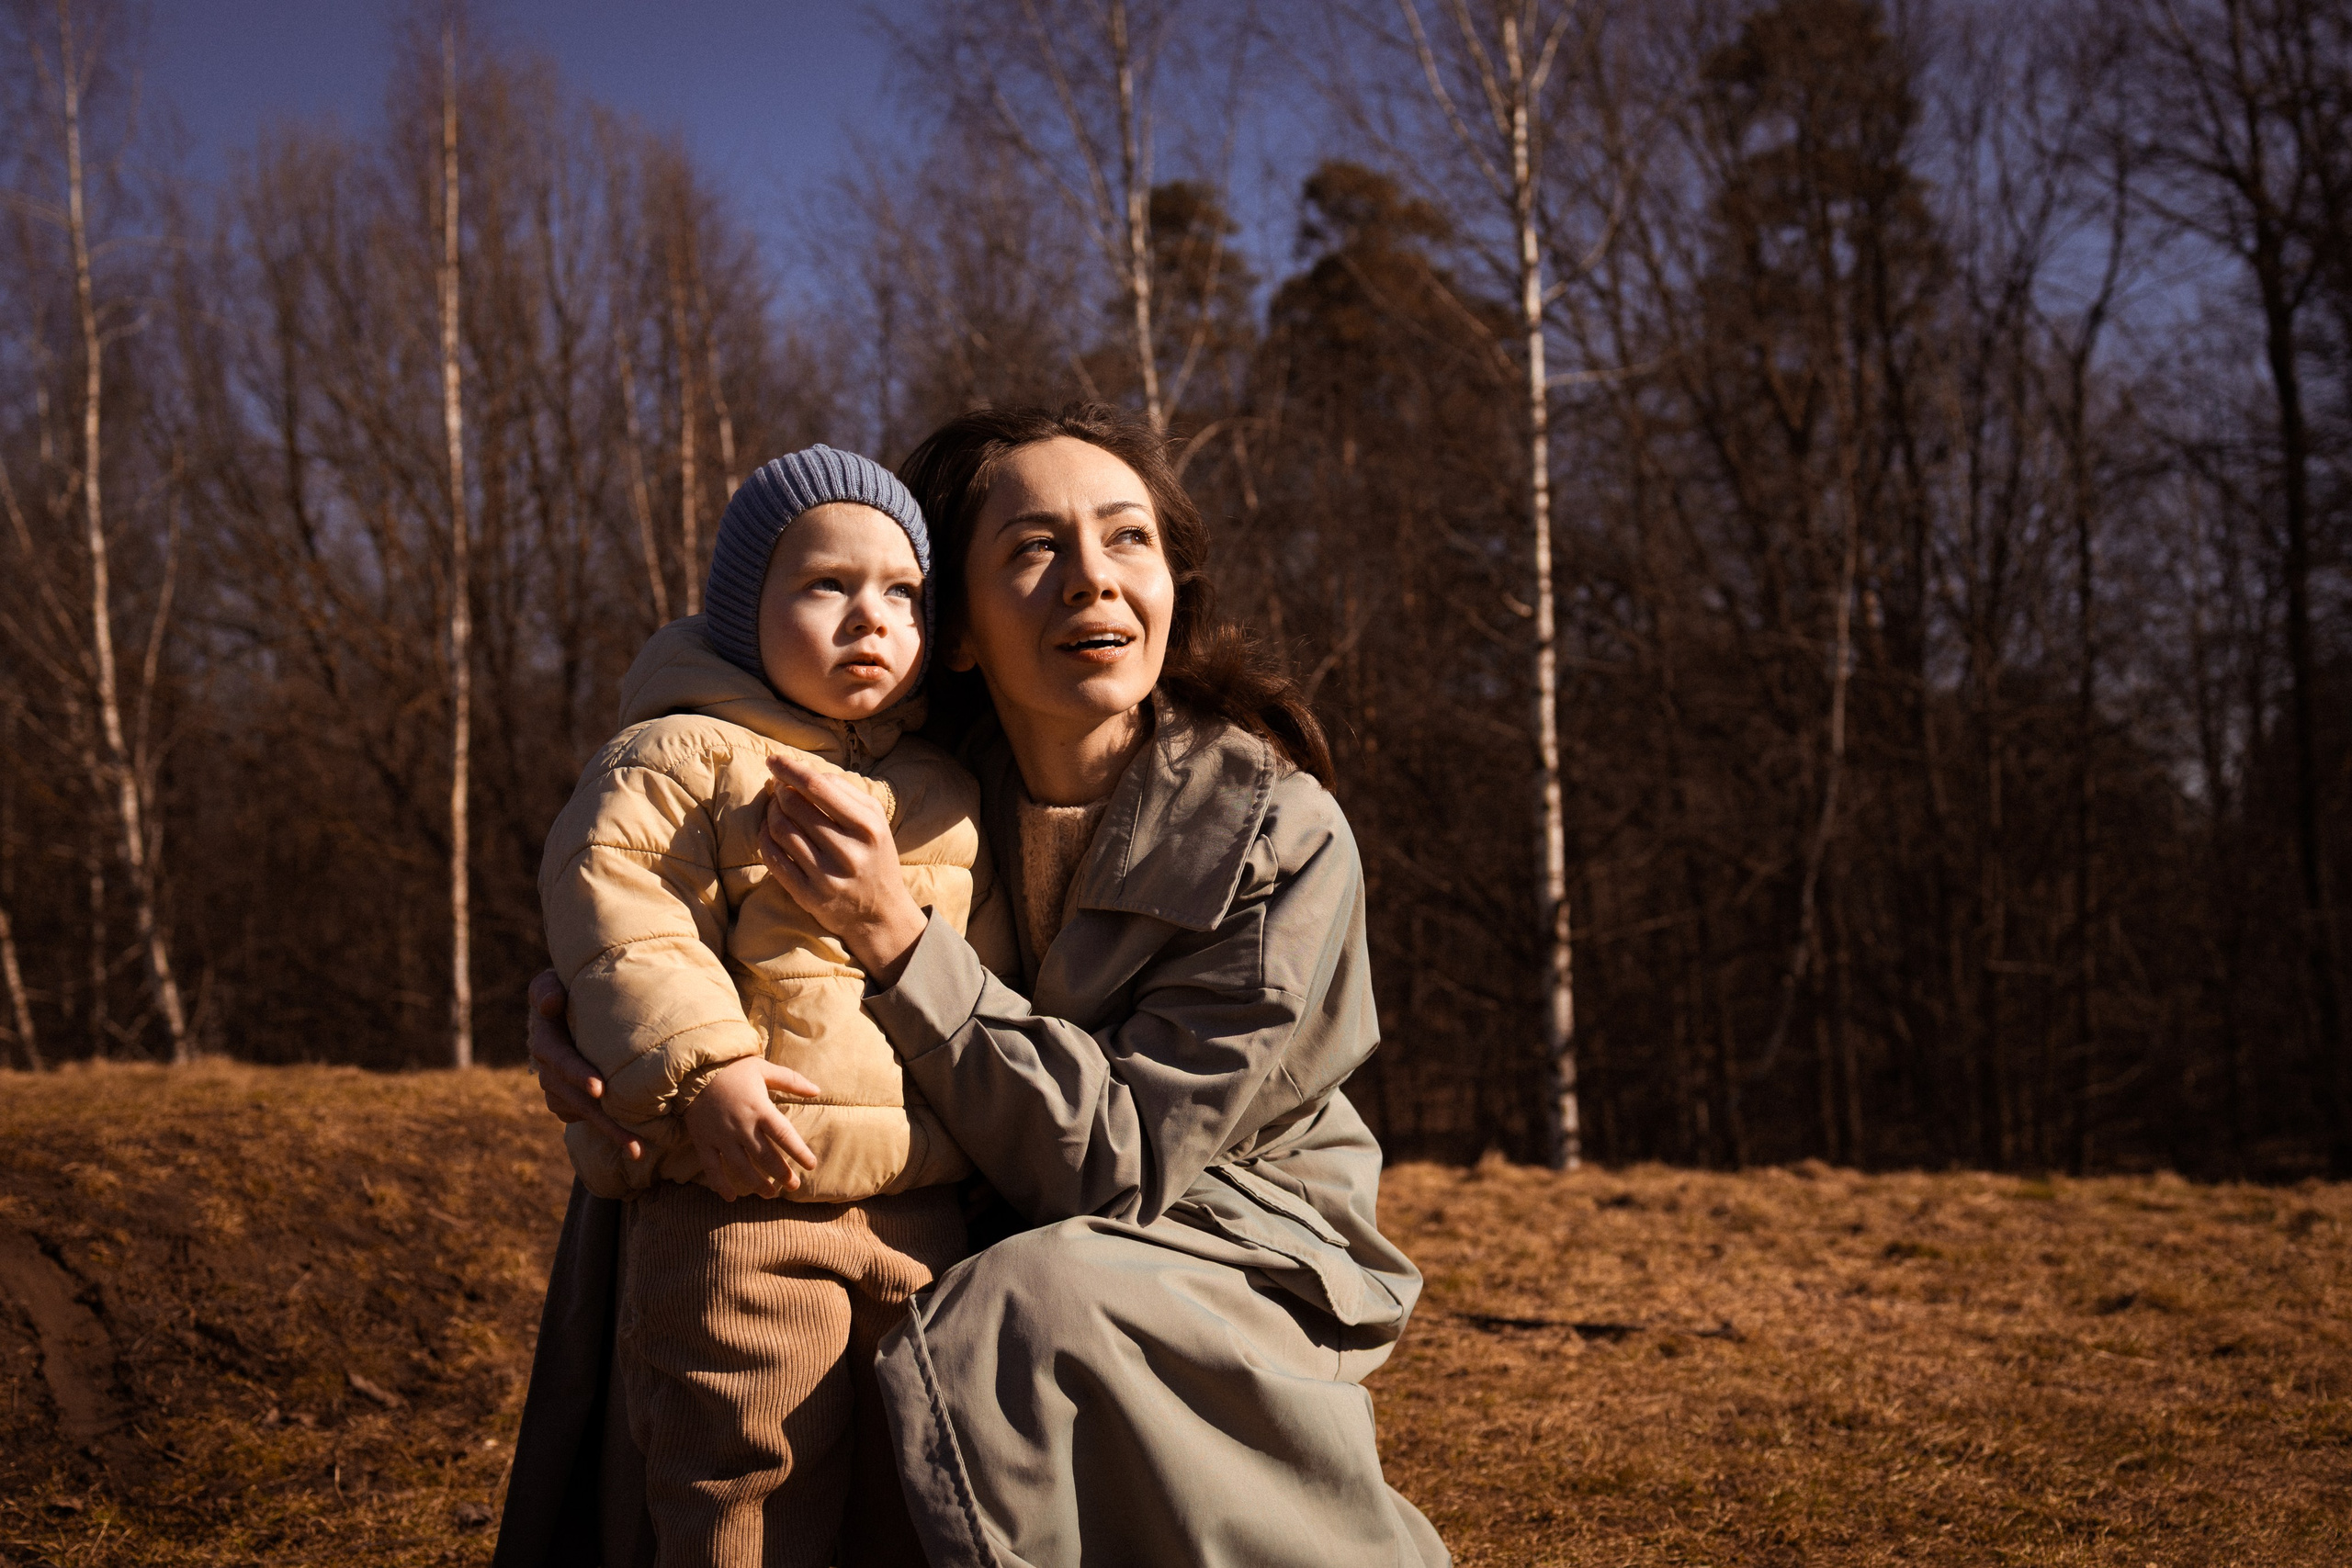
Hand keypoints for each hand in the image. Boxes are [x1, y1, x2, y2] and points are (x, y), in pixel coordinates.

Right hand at [528, 970, 641, 1161]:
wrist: (574, 1006)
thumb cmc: (569, 988)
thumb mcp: (553, 981)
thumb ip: (547, 988)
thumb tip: (551, 1004)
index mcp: (545, 1039)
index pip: (558, 1059)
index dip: (577, 1074)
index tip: (600, 1089)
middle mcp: (548, 1067)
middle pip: (572, 1098)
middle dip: (602, 1119)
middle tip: (631, 1140)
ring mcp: (557, 1086)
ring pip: (580, 1113)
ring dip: (608, 1132)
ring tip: (638, 1149)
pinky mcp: (569, 1098)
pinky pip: (581, 1118)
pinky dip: (604, 1128)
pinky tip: (631, 1141)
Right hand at [681, 1054, 824, 1200]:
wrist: (693, 1069)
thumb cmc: (733, 1068)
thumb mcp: (764, 1068)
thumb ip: (791, 1080)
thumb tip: (817, 1090)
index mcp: (760, 1108)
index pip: (785, 1136)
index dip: (799, 1153)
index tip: (811, 1166)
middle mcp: (742, 1126)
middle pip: (766, 1157)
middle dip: (782, 1174)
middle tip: (794, 1186)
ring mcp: (721, 1136)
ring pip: (742, 1167)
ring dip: (758, 1184)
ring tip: (771, 1194)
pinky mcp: (703, 1141)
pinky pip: (712, 1168)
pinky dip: (721, 1184)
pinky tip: (732, 1197)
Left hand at [759, 753, 927, 983]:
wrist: (880, 914)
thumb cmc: (874, 857)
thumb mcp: (874, 821)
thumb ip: (845, 791)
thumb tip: (804, 773)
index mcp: (867, 827)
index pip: (819, 787)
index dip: (790, 769)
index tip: (773, 760)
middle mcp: (848, 852)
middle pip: (794, 806)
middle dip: (779, 792)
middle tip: (778, 790)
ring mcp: (826, 876)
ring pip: (780, 830)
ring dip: (771, 813)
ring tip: (775, 809)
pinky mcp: (808, 895)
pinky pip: (773, 858)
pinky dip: (764, 838)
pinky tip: (768, 831)